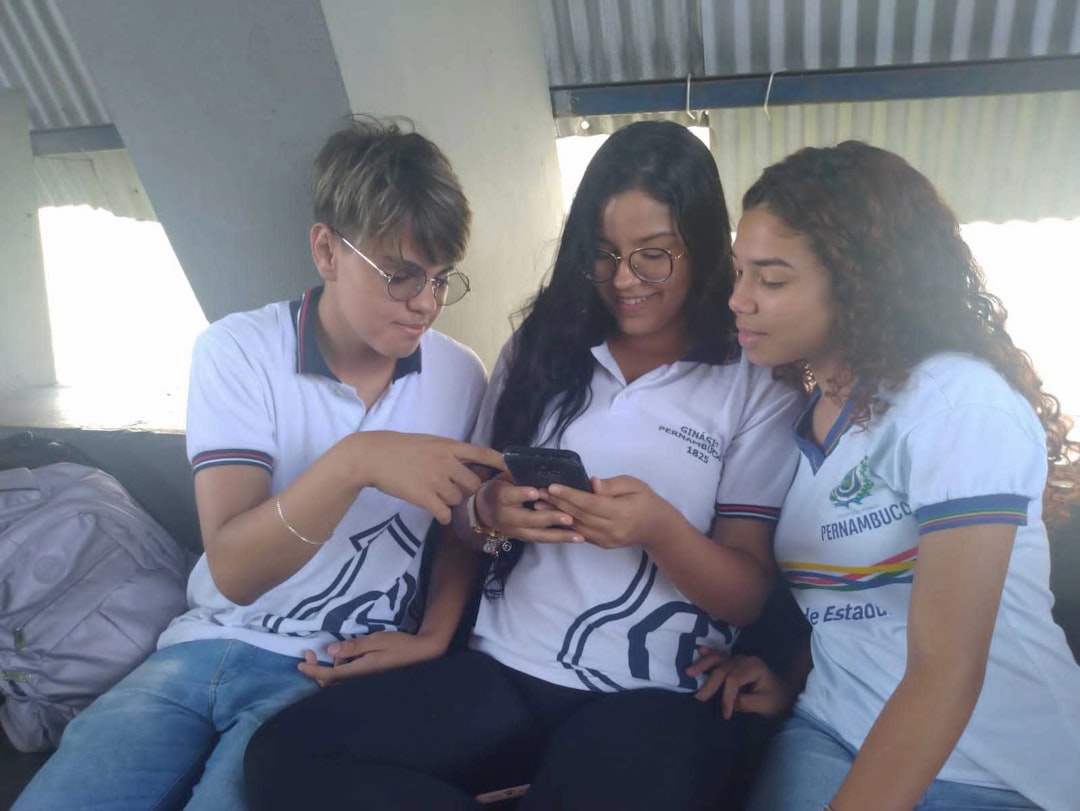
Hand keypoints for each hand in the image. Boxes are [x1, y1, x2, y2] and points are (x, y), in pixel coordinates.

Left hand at [297, 631, 443, 687]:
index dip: (313, 670)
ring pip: (338, 678)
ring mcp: (364, 679)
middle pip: (330, 681)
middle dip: (317, 669)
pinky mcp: (369, 676)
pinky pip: (348, 675)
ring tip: (338, 647)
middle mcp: (359, 679)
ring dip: (331, 665)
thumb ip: (354, 646)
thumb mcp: (377, 640)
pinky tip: (347, 652)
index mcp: (359, 671)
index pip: (329, 675)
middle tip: (311, 652)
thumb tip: (330, 649)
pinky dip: (341, 665)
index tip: (300, 664)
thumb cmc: (400, 645)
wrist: (421, 653)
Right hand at [354, 433, 505, 524]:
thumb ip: (448, 452)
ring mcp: (436, 480)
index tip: (515, 469)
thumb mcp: (429, 442)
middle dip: (465, 490)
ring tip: (433, 494)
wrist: (373, 456)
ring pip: (458, 500)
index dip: (501, 462)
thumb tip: (465, 463)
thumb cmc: (399, 447)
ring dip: (449, 501)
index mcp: (449, 447)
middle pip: (473, 485)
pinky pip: (445, 513)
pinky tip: (434, 510)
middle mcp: (447, 463)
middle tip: (450, 489)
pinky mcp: (424, 497)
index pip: (483, 454)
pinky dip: (442, 515)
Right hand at [476, 476, 582, 543]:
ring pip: (537, 535)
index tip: (536, 492)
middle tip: (568, 517)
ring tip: (579, 536)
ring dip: (559, 535)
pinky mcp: (523, 538)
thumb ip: (520, 474)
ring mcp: (514, 530)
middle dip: (549, 518)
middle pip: (528, 519)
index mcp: (500, 496)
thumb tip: (541, 465)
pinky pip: (541, 540)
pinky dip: (559, 539)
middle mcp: (506, 517)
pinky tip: (576, 539)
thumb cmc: (500, 488)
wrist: (485, 510)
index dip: (522, 494)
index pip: (510, 496)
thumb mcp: (505, 477)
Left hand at [544, 476, 676, 548]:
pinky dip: (565, 525)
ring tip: (539, 504)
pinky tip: (551, 516)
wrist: (656, 528)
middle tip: (538, 493)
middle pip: (580, 516)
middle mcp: (612, 529)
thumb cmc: (645, 500)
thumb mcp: (634, 485)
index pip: (590, 503)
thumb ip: (612, 485)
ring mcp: (606, 540)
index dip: (570, 495)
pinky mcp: (602, 545)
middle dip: (557, 504)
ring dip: (556, 516)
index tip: (552, 487)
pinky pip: (580, 534)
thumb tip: (593, 483)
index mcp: (621, 512)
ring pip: (577, 527)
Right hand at [688, 648, 793, 718]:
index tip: (725, 714)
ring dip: (702, 665)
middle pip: (723, 669)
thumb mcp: (765, 705)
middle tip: (699, 698)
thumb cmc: (776, 699)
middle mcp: (745, 660)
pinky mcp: (735, 662)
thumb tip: (729, 702)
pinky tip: (699, 650)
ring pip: (718, 659)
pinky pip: (720, 655)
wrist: (783, 692)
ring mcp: (739, 659)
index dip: (727, 696)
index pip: (734, 680)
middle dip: (710, 684)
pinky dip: (709, 653)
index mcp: (754, 668)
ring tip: (688, 672)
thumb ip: (746, 702)